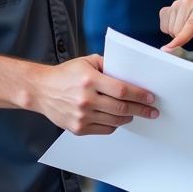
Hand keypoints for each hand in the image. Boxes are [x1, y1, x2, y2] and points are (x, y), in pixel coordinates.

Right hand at [31, 55, 157, 135]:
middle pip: (122, 108)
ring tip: (134, 114)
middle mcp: (86, 99)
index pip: (122, 90)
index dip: (140, 95)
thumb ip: (108, 65)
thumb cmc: (65, 74)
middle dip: (140, 110)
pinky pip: (104, 130)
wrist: (41, 90)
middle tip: (151, 111)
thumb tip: (129, 74)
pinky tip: (117, 119)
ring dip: (129, 118)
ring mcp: (82, 116)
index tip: (151, 98)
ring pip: (115, 121)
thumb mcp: (86, 62)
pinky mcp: (78, 128)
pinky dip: (114, 125)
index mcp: (90, 80)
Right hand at [160, 0, 192, 51]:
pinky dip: (169, 30)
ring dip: (177, 34)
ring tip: (188, 27)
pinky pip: (163, 26)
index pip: (190, 25)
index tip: (168, 48)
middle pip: (177, 31)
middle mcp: (188, 1)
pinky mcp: (168, 7)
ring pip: (169, 30)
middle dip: (184, 38)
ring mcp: (176, 3)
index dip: (180, 38)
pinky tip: (179, 24)